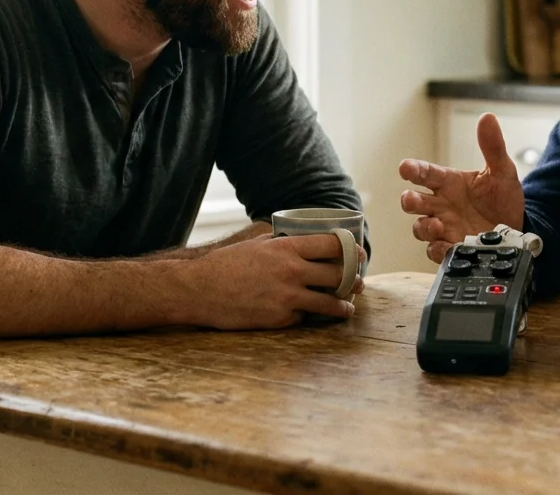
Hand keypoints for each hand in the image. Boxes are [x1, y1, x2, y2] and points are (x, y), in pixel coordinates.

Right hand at [175, 233, 366, 328]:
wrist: (199, 290)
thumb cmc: (226, 264)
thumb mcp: (258, 244)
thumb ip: (284, 242)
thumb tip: (307, 240)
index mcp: (287, 248)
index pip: (332, 245)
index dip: (351, 249)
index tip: (359, 254)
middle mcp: (292, 272)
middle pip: (339, 274)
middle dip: (354, 279)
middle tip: (360, 282)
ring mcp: (287, 298)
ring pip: (329, 302)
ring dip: (343, 305)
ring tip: (348, 307)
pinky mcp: (280, 319)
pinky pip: (304, 317)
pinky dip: (310, 316)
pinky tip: (314, 316)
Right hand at [399, 113, 524, 262]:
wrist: (518, 227)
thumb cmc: (503, 197)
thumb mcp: (502, 171)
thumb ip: (493, 146)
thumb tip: (488, 117)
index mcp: (448, 183)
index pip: (425, 173)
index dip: (413, 169)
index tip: (405, 167)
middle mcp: (441, 205)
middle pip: (413, 201)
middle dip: (409, 200)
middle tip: (412, 199)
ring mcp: (444, 227)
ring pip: (420, 228)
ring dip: (424, 227)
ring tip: (437, 225)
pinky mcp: (452, 247)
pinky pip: (436, 250)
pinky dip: (437, 249)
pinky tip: (446, 246)